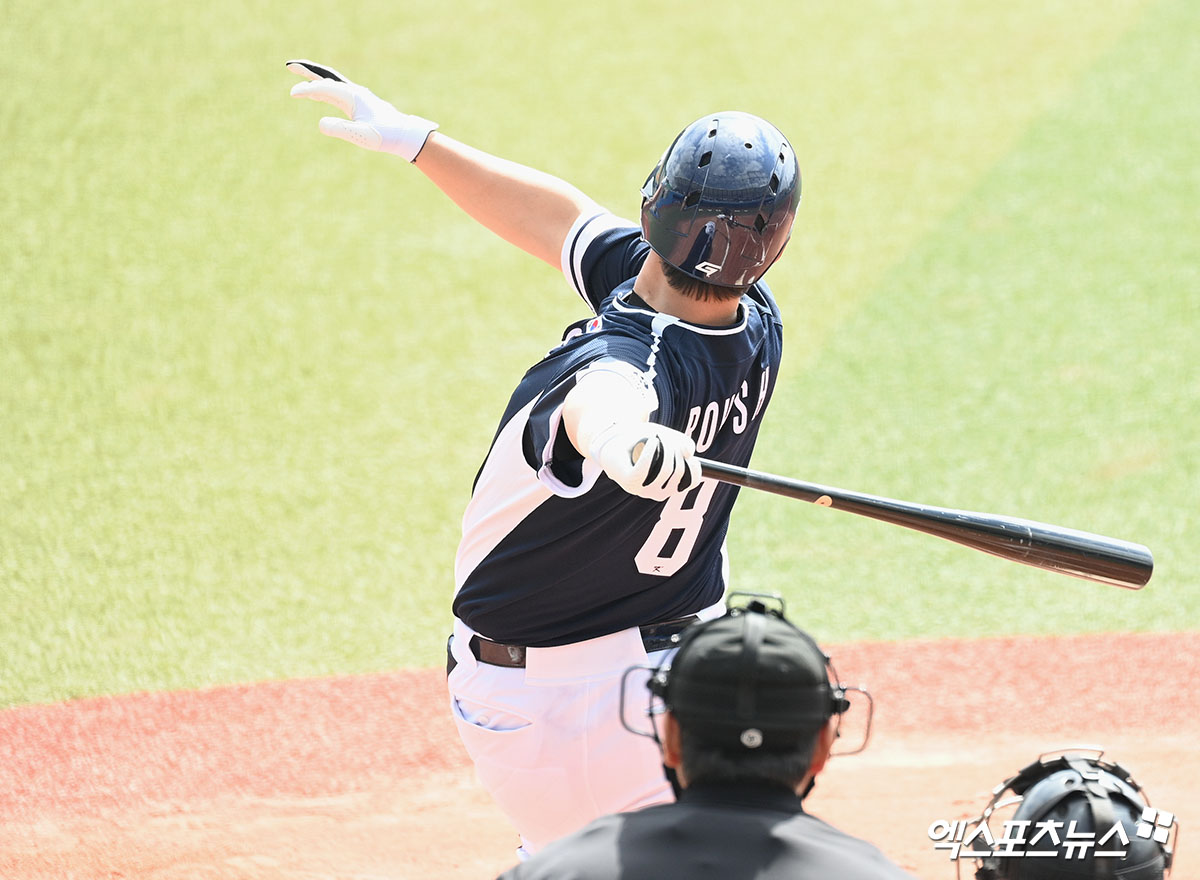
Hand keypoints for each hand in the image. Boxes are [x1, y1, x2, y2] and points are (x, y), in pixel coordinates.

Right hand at [286, 59, 437, 161]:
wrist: (404, 134)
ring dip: (315, 78)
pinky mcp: (359, 102)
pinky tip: (318, 92)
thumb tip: (321, 124)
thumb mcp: (362, 136)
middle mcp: (354, 92)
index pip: (324, 88)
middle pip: (327, 76)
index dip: (307, 90)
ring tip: (300, 75)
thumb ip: (340, 129)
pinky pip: (337, 91)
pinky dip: (324, 88)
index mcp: (353, 96)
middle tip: (289, 65)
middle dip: (308, 70)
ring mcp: (357, 96)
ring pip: (332, 82)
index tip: (292, 94)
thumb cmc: (385, 136)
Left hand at [588, 422, 699, 501]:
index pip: (693, 480)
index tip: (685, 451)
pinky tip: (650, 441)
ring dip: (664, 445)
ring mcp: (645, 490)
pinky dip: (651, 450)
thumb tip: (688, 452)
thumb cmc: (641, 442)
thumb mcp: (667, 439)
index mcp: (670, 486)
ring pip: (666, 468)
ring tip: (655, 437)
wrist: (613, 445)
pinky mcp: (632, 482)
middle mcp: (660, 493)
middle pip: (680, 469)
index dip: (694, 464)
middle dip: (675, 447)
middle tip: (662, 435)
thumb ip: (683, 444)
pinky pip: (647, 465)